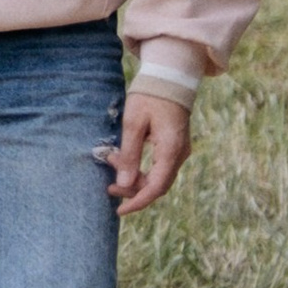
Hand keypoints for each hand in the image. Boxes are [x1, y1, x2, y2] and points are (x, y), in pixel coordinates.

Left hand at [108, 86, 191, 211]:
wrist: (169, 77)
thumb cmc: (149, 96)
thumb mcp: (133, 123)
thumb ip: (129, 154)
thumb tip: (124, 183)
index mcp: (171, 150)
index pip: (156, 187)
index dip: (137, 201)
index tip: (120, 209)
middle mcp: (179, 154)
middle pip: (157, 185)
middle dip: (132, 189)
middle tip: (108, 186)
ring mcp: (179, 151)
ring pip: (157, 176)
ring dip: (134, 175)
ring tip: (110, 161)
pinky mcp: (174, 146)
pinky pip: (158, 165)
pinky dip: (140, 166)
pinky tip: (122, 157)